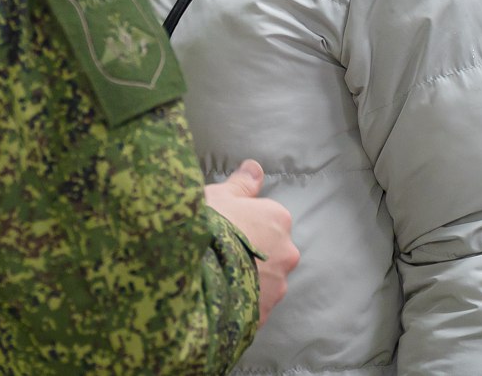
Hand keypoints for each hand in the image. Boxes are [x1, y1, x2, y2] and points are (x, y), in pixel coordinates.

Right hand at [203, 159, 299, 324]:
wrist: (195, 279)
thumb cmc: (207, 228)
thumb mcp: (219, 196)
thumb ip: (241, 184)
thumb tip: (255, 168)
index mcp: (278, 220)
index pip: (267, 218)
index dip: (243, 222)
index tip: (223, 227)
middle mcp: (286, 253)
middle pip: (269, 250)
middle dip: (250, 252)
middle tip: (218, 252)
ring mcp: (277, 287)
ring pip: (264, 280)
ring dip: (246, 278)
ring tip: (215, 277)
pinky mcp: (265, 314)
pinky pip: (254, 304)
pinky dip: (240, 301)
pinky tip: (218, 296)